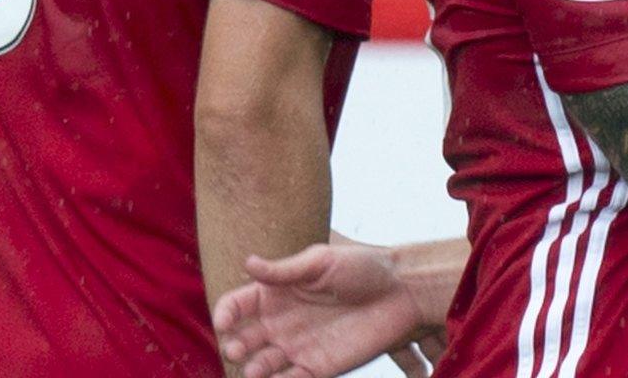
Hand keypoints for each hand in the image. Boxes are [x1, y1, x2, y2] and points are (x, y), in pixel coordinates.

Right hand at [215, 242, 442, 377]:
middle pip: (244, 338)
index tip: (224, 321)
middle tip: (236, 349)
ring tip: (254, 370)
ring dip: (252, 370)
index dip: (225, 313)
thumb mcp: (322, 261)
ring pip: (262, 364)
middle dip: (234, 345)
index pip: (238, 304)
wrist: (403, 291)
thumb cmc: (364, 267)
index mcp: (277, 291)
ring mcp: (297, 345)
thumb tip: (247, 263)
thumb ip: (284, 270)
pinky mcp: (317, 366)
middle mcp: (282, 320)